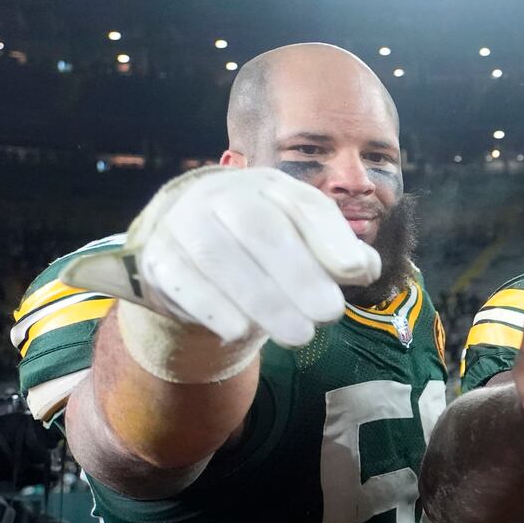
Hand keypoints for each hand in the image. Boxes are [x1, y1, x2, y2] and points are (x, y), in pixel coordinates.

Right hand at [63, 167, 379, 347]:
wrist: (193, 259)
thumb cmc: (268, 253)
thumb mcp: (307, 247)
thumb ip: (339, 255)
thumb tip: (365, 267)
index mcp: (271, 188)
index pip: (304, 205)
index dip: (332, 238)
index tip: (357, 272)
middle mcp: (224, 195)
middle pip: (259, 226)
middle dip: (299, 273)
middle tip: (329, 315)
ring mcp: (185, 222)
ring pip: (218, 254)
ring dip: (262, 299)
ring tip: (299, 335)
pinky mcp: (158, 257)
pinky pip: (181, 279)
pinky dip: (213, 306)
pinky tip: (241, 331)